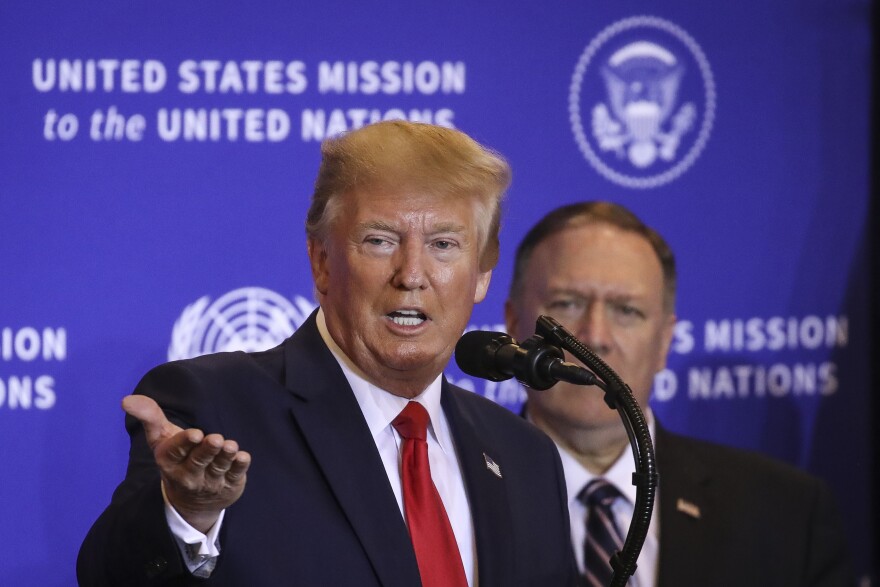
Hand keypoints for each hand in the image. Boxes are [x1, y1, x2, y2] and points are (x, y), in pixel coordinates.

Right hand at [122, 394, 250, 532]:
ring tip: (230, 446)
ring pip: (218, 468)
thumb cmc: (177, 458)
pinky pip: (235, 476)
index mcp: (169, 461)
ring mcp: (210, 481)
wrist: (192, 500)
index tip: (195, 434)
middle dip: (207, 450)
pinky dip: (240, 467)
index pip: (175, 452)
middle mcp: (189, 474)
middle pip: (198, 461)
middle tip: (215, 439)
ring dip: (225, 457)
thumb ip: (149, 417)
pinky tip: (243, 457)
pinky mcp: (229, 485)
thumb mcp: (161, 438)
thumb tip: (126, 400)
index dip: (185, 443)